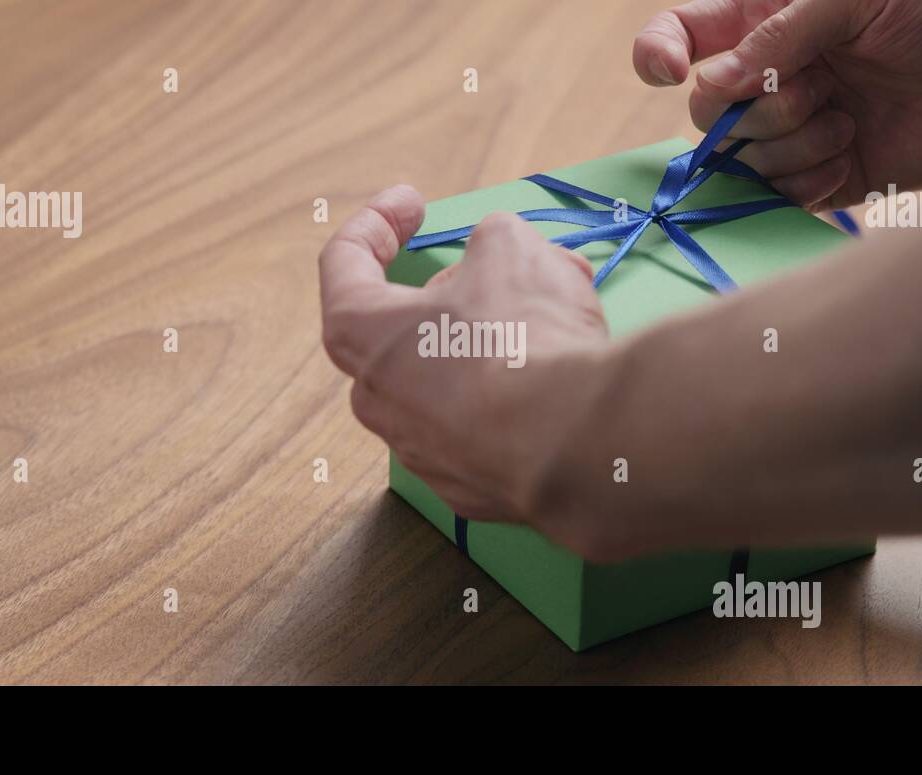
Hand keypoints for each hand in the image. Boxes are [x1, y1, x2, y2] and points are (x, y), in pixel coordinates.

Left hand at [319, 186, 608, 545]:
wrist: (577, 445)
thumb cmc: (523, 339)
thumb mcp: (510, 249)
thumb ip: (490, 241)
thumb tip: (497, 256)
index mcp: (364, 337)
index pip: (344, 266)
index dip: (377, 222)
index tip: (413, 202)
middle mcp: (380, 403)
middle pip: (407, 329)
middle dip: (462, 289)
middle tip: (511, 266)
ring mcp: (424, 453)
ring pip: (453, 378)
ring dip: (498, 339)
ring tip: (563, 314)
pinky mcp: (471, 488)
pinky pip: (487, 426)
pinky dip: (518, 394)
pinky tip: (564, 377)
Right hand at [633, 0, 921, 208]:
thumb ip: (776, 34)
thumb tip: (712, 84)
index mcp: (764, 21)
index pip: (679, 38)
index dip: (658, 56)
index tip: (671, 73)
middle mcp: (769, 79)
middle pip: (703, 114)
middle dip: (756, 109)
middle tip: (820, 88)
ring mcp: (793, 131)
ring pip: (739, 161)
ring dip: (792, 144)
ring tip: (849, 121)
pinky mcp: (820, 179)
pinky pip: (775, 197)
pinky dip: (806, 182)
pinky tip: (848, 158)